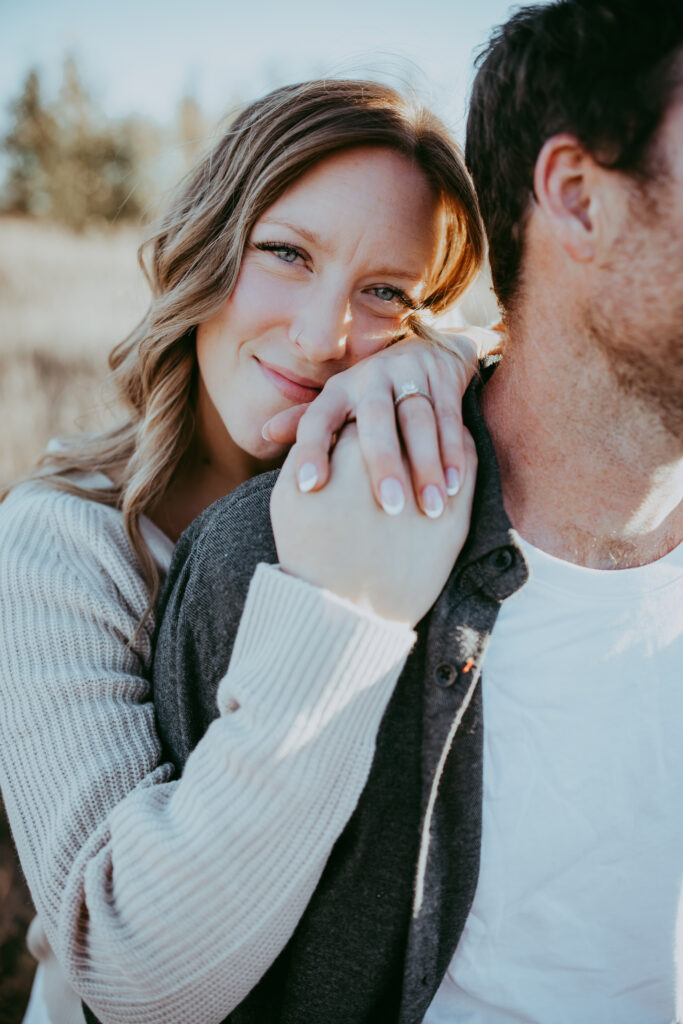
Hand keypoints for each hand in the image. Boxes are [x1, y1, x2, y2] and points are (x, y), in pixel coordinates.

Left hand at [263, 328, 491, 518]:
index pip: (318, 417)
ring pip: (419, 421)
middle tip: (388, 507)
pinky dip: (454, 452)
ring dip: (426, 465)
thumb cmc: (372, 394)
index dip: (311, 449)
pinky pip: (450, 418)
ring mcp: (411, 374)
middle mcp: (372, 377)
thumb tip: (263, 433)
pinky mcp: (444, 378)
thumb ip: (308, 422)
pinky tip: (453, 485)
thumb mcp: (339, 404)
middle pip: (375, 419)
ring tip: (430, 507)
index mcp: (339, 388)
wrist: (429, 352)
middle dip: (383, 463)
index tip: (309, 488)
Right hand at [270, 423, 477, 626]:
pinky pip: (467, 468)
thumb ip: (305, 451)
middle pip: (407, 419)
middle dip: (405, 421)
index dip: (367, 417)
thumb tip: (321, 425)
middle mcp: (394, 464)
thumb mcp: (288, 498)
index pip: (367, 413)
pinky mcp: (454, 518)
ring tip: (433, 432)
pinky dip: (461, 455)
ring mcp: (427, 489)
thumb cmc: (309, 555)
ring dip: (438, 430)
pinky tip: (452, 458)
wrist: (343, 615)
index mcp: (351, 451)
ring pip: (442, 437)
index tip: (368, 424)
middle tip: (401, 425)